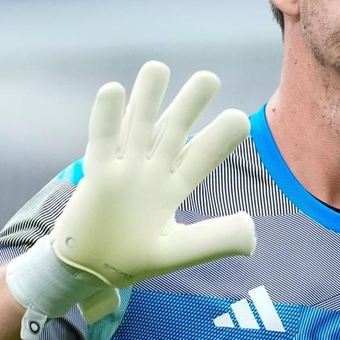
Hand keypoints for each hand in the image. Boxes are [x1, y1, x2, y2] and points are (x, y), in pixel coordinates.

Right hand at [6, 61, 254, 339]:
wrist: (86, 272)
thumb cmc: (130, 260)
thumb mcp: (177, 252)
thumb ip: (215, 240)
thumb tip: (253, 231)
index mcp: (173, 188)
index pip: (201, 158)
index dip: (218, 139)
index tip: (240, 118)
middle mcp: (150, 171)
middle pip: (173, 132)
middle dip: (189, 106)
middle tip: (209, 78)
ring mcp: (123, 169)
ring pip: (138, 126)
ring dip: (147, 98)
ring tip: (158, 67)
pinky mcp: (96, 173)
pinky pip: (101, 140)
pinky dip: (106, 117)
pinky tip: (113, 90)